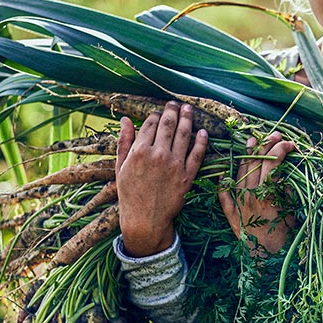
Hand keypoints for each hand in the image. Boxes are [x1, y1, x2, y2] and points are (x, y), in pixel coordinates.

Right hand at [114, 101, 207, 256]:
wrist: (144, 219)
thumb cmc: (129, 194)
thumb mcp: (120, 167)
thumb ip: (124, 142)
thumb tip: (124, 119)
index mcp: (139, 151)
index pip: (150, 124)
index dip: (155, 114)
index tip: (158, 111)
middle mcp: (158, 155)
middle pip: (168, 125)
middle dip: (172, 110)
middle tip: (175, 104)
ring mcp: (174, 165)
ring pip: (184, 135)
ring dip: (188, 119)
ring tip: (189, 109)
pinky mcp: (187, 176)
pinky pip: (197, 155)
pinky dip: (201, 142)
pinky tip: (203, 132)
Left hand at [218, 131, 296, 255]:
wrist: (265, 258)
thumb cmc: (282, 238)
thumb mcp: (291, 213)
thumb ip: (285, 194)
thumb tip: (282, 179)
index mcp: (268, 193)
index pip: (273, 163)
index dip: (282, 150)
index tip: (290, 144)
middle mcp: (252, 194)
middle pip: (257, 163)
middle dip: (267, 146)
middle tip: (274, 136)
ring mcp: (239, 201)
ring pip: (241, 172)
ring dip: (247, 156)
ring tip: (252, 142)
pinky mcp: (232, 213)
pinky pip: (224, 195)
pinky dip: (223, 184)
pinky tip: (222, 175)